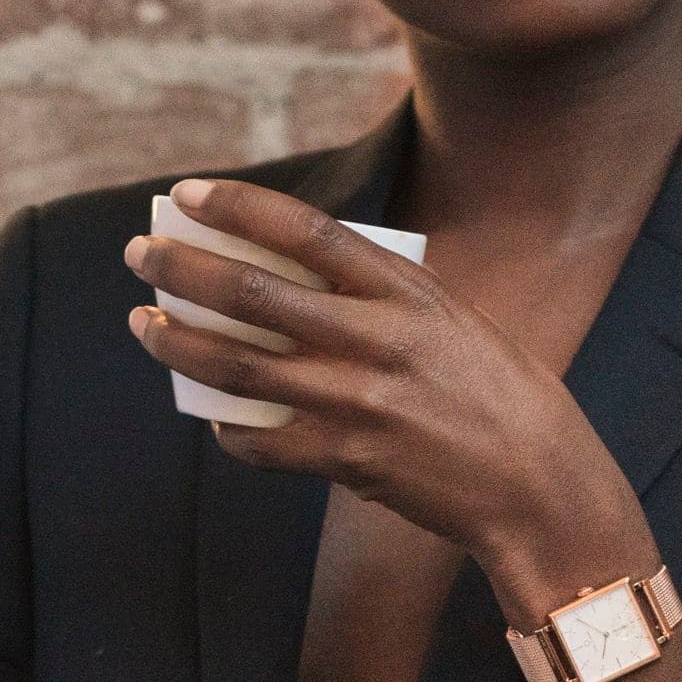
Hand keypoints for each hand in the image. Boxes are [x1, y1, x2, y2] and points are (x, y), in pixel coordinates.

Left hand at [124, 178, 644, 619]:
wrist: (540, 488)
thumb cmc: (502, 398)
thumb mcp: (455, 324)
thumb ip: (385, 301)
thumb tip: (298, 285)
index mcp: (410, 294)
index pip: (309, 233)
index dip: (241, 208)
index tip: (189, 193)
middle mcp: (380, 341)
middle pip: (253, 294)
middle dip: (183, 269)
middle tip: (141, 255)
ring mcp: (360, 403)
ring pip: (239, 364)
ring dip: (179, 342)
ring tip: (147, 325)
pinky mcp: (349, 461)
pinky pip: (262, 441)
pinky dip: (228, 428)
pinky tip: (211, 415)